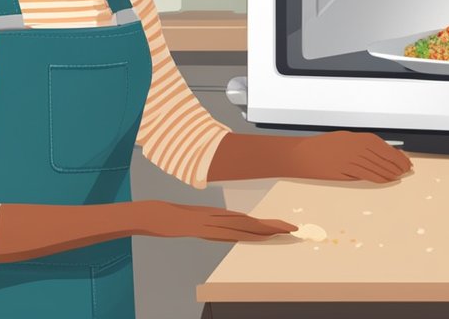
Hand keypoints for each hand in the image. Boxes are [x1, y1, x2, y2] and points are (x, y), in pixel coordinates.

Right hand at [132, 200, 295, 241]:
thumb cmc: (172, 217)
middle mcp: (219, 216)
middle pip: (251, 222)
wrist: (154, 214)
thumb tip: (223, 230)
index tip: (283, 226)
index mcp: (218, 215)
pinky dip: (242, 232)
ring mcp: (212, 221)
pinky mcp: (203, 226)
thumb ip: (208, 224)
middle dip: (272, 225)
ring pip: (242, 224)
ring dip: (263, 228)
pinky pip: (227, 230)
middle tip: (293, 227)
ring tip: (283, 230)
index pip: (247, 220)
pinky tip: (252, 234)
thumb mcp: (194, 221)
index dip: (266, 223)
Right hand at [288, 131, 412, 182]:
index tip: (406, 159)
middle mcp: (356, 147)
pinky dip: (379, 178)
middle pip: (383, 157)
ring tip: (400, 175)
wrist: (303, 154)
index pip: (384, 147)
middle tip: (407, 169)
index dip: (397, 155)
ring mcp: (351, 159)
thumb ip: (362, 145)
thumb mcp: (345, 139)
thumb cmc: (323, 146)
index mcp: (358, 137)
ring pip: (377, 167)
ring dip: (391, 172)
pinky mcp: (345, 171)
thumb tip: (380, 152)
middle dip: (398, 164)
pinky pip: (366, 175)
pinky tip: (388, 180)